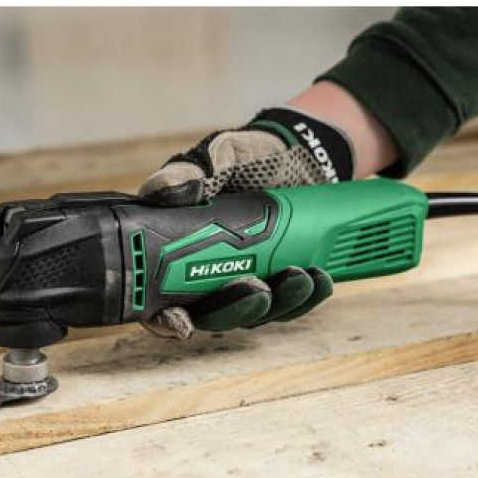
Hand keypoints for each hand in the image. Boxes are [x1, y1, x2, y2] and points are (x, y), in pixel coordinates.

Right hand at [137, 105, 354, 338]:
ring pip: (253, 314)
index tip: (180, 322)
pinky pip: (288, 305)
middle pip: (210, 315)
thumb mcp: (218, 155)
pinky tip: (320, 279)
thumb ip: (188, 172)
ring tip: (300, 277)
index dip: (163, 319)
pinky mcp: (276, 284)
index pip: (157, 298)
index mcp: (175, 250)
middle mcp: (204, 275)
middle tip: (257, 289)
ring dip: (277, 303)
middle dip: (235, 310)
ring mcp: (241, 282)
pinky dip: (305, 297)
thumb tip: (161, 192)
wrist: (299, 156)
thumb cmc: (247, 157)